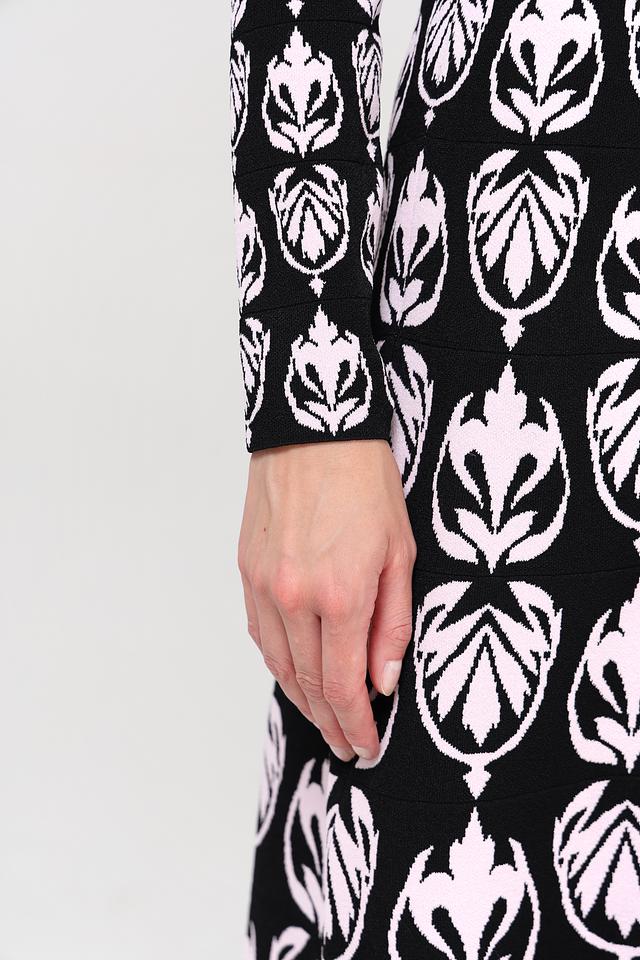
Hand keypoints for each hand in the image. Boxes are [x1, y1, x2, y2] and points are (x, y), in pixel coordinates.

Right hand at [238, 439, 415, 761]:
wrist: (314, 431)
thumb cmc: (366, 482)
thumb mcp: (401, 552)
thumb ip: (393, 623)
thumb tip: (384, 681)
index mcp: (340, 594)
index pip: (344, 686)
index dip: (356, 726)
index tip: (367, 747)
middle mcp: (294, 597)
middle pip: (309, 684)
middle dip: (331, 722)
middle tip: (346, 745)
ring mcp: (263, 585)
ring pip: (279, 664)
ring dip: (302, 700)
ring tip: (324, 720)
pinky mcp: (247, 571)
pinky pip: (260, 633)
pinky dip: (279, 662)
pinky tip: (295, 674)